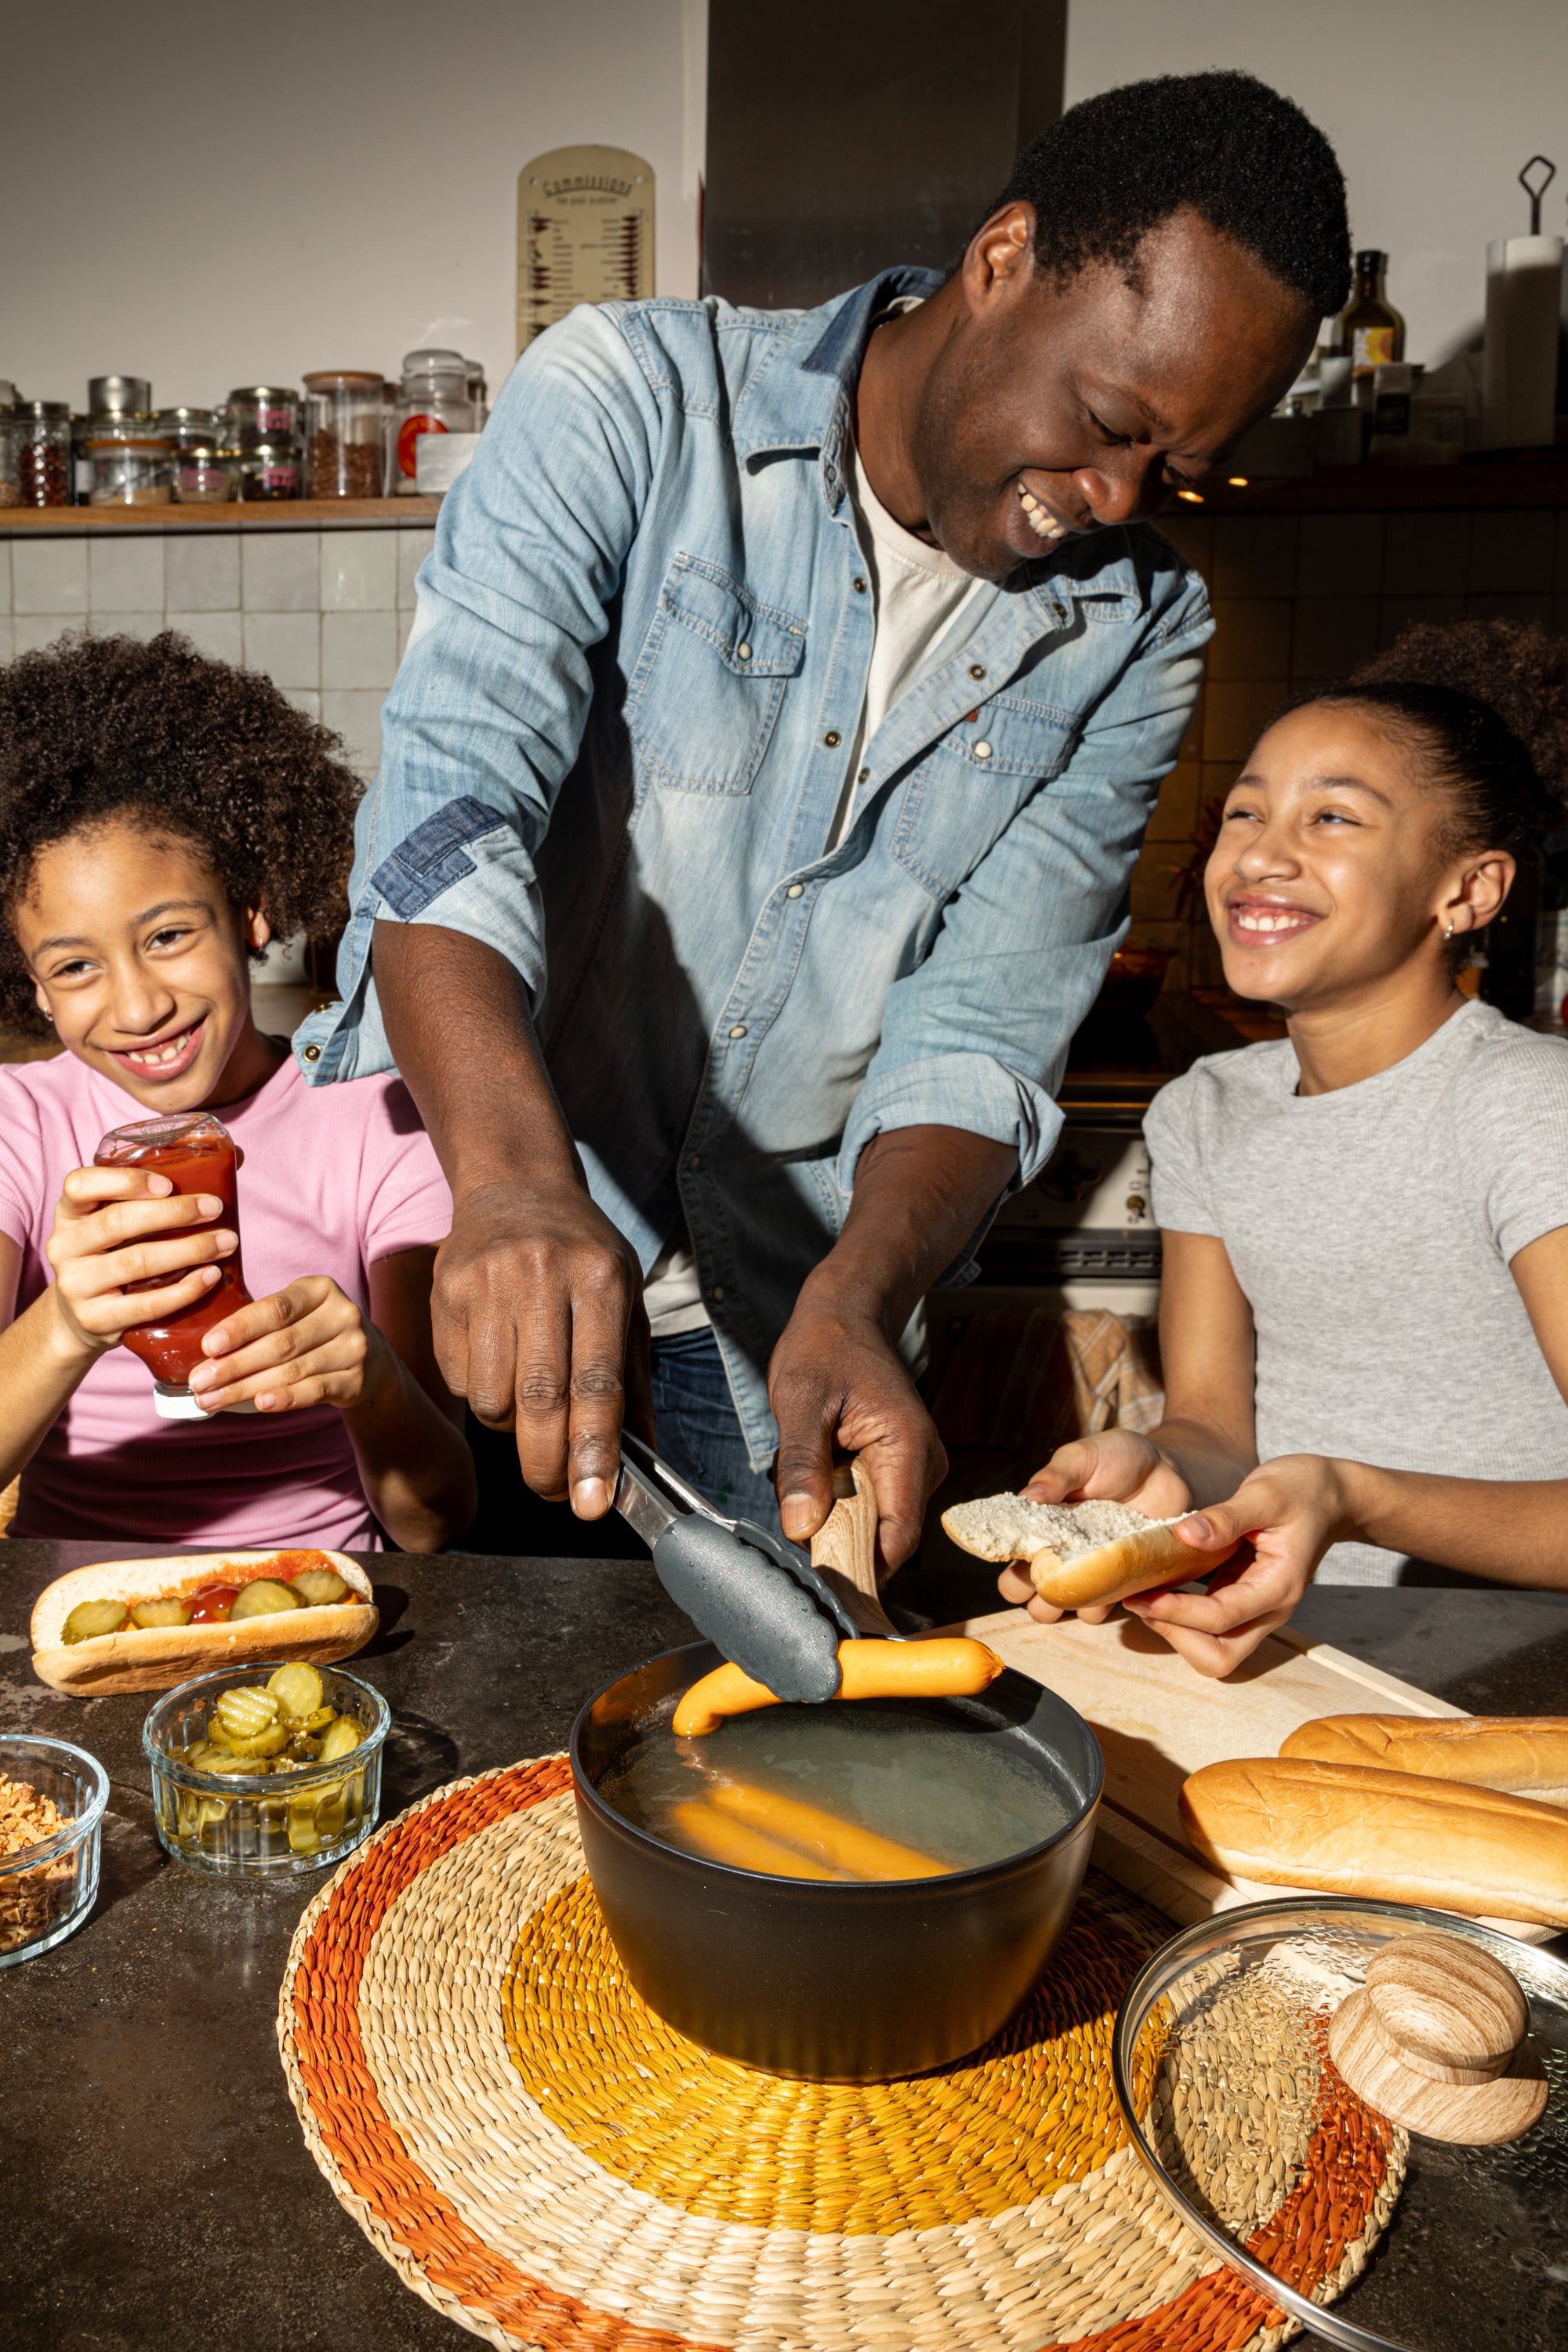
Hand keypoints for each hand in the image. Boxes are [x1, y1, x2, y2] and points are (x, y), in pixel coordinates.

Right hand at [45, 1167, 235, 1358]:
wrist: (81, 1317)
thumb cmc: (114, 1255)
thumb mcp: (119, 1221)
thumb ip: (160, 1193)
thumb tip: (233, 1158)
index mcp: (70, 1212)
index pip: (80, 1184)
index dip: (124, 1181)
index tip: (168, 1184)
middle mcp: (64, 1246)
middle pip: (117, 1222)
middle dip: (174, 1213)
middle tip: (215, 1208)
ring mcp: (76, 1285)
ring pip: (136, 1262)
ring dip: (189, 1249)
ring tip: (226, 1241)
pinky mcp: (95, 1319)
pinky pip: (145, 1304)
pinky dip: (184, 1290)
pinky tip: (211, 1277)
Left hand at [188, 1276, 382, 1413]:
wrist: (371, 1359)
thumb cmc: (315, 1332)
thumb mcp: (297, 1313)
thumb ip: (262, 1322)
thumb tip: (207, 1350)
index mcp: (320, 1289)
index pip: (276, 1309)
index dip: (240, 1328)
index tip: (208, 1346)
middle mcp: (342, 1314)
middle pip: (280, 1343)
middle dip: (234, 1365)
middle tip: (200, 1382)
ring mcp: (353, 1348)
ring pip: (292, 1370)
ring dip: (246, 1388)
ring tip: (213, 1399)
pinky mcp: (357, 1379)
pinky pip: (315, 1390)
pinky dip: (285, 1398)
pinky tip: (260, 1404)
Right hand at [429, 1179, 651, 1514]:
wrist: (514, 1186)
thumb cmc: (581, 1255)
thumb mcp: (627, 1302)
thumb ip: (633, 1381)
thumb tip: (639, 1461)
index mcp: (600, 1278)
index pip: (596, 1383)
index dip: (594, 1451)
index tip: (593, 1504)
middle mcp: (541, 1276)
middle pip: (539, 1400)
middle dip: (548, 1464)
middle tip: (558, 1493)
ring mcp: (487, 1283)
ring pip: (491, 1400)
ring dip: (512, 1427)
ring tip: (530, 1403)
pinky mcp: (445, 1292)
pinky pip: (458, 1380)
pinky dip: (480, 1393)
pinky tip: (498, 1363)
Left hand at [768, 1297, 944, 1571]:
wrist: (845, 1317)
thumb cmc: (824, 1349)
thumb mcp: (800, 1401)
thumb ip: (802, 1465)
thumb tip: (802, 1527)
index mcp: (908, 1448)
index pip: (897, 1538)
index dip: (862, 1570)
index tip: (820, 1585)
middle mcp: (924, 1465)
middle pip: (883, 1537)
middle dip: (834, 1537)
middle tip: (793, 1504)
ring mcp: (914, 1469)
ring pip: (870, 1524)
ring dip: (829, 1513)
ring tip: (804, 1467)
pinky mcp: (898, 1470)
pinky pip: (865, 1506)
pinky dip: (833, 1498)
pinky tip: (816, 1465)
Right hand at [997, 1429, 1193, 1624]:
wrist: (1166, 1470)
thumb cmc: (1117, 1458)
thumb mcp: (1082, 1457)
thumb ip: (1055, 1476)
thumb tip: (1027, 1498)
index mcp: (1042, 1530)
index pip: (1012, 1567)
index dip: (1013, 1576)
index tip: (1032, 1561)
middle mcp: (1063, 1557)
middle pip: (1034, 1601)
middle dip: (1038, 1601)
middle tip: (1059, 1578)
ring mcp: (1092, 1574)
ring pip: (1066, 1611)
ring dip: (1071, 1605)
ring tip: (1090, 1577)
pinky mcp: (1122, 1582)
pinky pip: (1104, 1609)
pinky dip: (1105, 1604)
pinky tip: (1118, 1579)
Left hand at [1124, 1454, 1354, 1675]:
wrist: (1331, 1496)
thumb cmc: (1303, 1490)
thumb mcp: (1265, 1492)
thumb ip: (1227, 1517)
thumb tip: (1185, 1535)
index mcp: (1278, 1586)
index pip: (1222, 1618)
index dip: (1178, 1612)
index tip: (1142, 1595)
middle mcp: (1270, 1608)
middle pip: (1220, 1656)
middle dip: (1177, 1635)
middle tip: (1141, 1600)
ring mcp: (1258, 1608)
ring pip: (1215, 1649)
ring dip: (1177, 1631)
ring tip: (1145, 1596)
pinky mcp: (1245, 1599)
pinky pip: (1212, 1626)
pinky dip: (1182, 1616)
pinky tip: (1158, 1588)